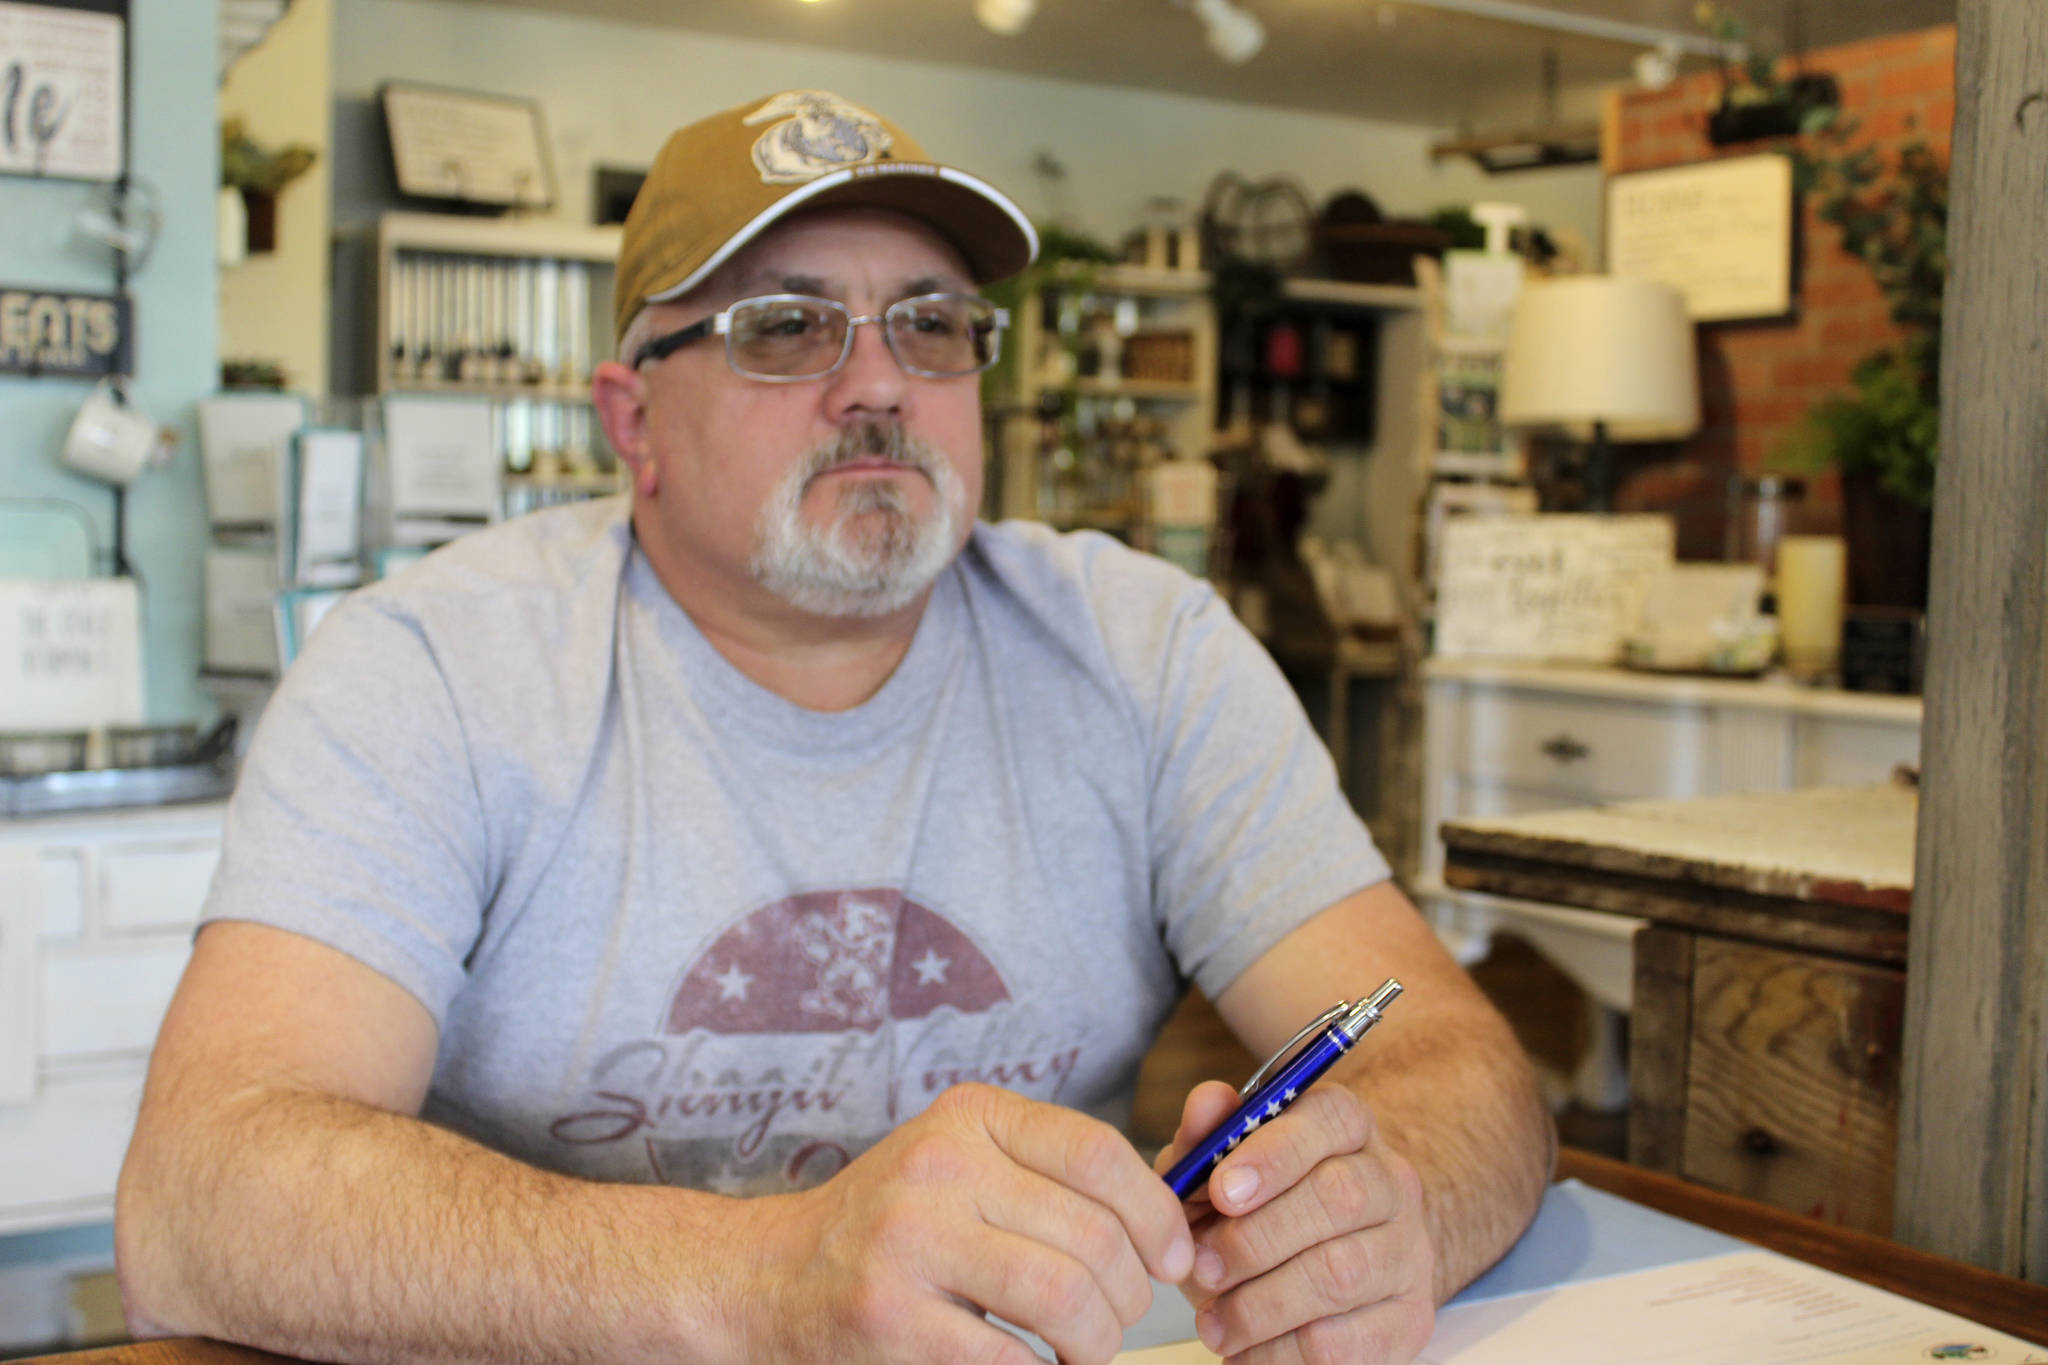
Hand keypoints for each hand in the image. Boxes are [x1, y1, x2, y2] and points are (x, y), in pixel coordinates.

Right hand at [738, 1082, 1195, 1364]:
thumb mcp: (964, 1165)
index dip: (1157, 1213)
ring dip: (1097, 1343)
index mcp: (968, 1117)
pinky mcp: (892, 1319)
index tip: (1174, 1257)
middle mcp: (939, 1165)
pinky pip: (1012, 1359)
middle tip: (1120, 1318)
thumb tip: (1171, 1225)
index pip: (1098, 1152)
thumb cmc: (893, 1226)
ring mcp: (910, 1241)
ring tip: (1086, 1351)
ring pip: (1064, 1298)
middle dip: (1130, 1295)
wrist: (770, 1278)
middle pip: (1092, 1235)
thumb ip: (1050, 1176)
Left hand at [1156, 1080, 1435, 1362]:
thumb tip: (1208, 1103)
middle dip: (1258, 1239)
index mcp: (1345, 1127)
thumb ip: (1207, 1136)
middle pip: (1341, 1197)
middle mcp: (1389, 1180)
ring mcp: (1407, 1251)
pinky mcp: (1408, 1319)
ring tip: (1214, 1322)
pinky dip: (1281, 1352)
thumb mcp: (1217, 1169)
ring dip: (1262, 1305)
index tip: (1221, 1192)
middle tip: (1203, 1269)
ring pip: (1342, 1273)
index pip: (1331, 1117)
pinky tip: (1245, 1351)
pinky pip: (1345, 1341)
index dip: (1275, 1153)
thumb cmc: (1254, 1210)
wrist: (1314, 1273)